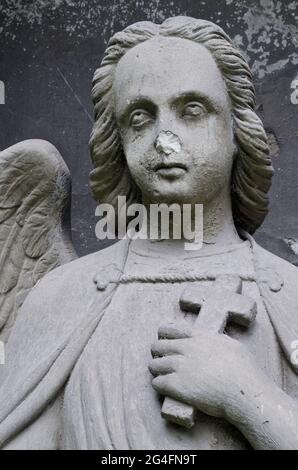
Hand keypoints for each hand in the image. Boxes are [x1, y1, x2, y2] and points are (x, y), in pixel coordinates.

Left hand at [149, 322, 266, 420]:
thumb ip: (217, 341)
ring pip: (155, 364)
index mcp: (199, 337)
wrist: (243, 391)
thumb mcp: (232, 345)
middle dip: (157, 352)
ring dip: (155, 369)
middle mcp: (187, 349)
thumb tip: (213, 341)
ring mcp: (180, 367)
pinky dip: (158, 384)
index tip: (162, 337)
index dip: (164, 334)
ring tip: (158, 373)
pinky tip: (162, 386)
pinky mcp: (177, 386)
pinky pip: (157, 382)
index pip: (172, 329)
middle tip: (159, 358)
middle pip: (159, 346)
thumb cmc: (244, 370)